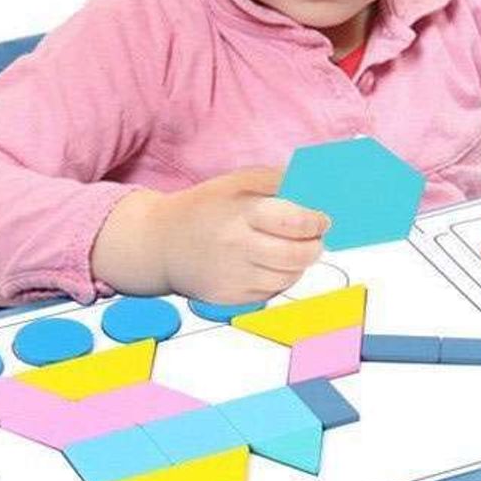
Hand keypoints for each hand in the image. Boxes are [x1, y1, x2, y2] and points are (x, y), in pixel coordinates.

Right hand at [95, 168, 328, 302]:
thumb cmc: (205, 208)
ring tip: (287, 249)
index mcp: (240, 213)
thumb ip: (278, 182)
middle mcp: (237, 247)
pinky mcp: (230, 299)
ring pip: (288, 278)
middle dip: (315, 246)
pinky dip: (277, 279)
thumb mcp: (237, 181)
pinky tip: (265, 264)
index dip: (316, 222)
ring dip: (297, 264)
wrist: (160, 244)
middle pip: (298, 256)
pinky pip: (271, 293)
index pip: (294, 222)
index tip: (321, 220)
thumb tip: (316, 190)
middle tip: (314, 238)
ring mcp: (233, 277)